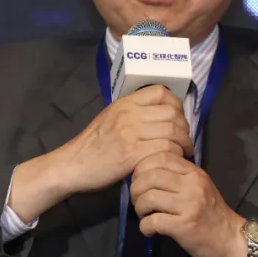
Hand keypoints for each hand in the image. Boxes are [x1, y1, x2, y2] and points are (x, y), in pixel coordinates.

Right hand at [7, 86, 191, 222]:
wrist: (73, 164)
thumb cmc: (92, 145)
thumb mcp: (110, 118)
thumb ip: (133, 114)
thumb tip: (160, 115)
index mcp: (124, 103)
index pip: (161, 92)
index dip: (176, 105)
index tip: (178, 119)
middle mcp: (128, 114)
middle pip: (172, 113)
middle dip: (184, 128)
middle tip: (184, 140)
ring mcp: (130, 134)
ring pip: (172, 132)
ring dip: (183, 143)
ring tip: (183, 152)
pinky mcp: (131, 154)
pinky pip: (164, 149)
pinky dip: (173, 155)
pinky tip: (171, 161)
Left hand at [129, 151, 248, 256]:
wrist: (232, 240)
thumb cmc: (212, 213)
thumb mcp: (199, 187)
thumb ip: (177, 176)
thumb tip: (146, 171)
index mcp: (193, 173)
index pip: (161, 157)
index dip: (142, 167)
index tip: (140, 180)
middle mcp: (192, 186)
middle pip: (149, 176)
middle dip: (136, 189)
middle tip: (138, 200)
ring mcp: (188, 206)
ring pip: (148, 198)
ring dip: (139, 208)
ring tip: (144, 215)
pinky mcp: (184, 227)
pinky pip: (153, 221)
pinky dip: (145, 226)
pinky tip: (149, 230)